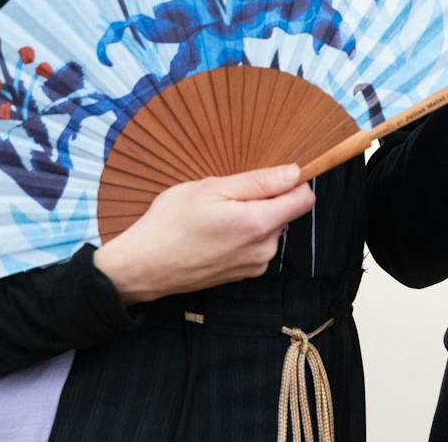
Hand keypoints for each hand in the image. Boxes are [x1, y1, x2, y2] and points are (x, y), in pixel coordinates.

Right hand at [93, 164, 315, 304]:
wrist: (143, 267)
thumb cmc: (170, 223)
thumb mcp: (211, 189)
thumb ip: (258, 181)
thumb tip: (295, 173)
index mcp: (259, 223)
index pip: (304, 199)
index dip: (293, 182)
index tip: (272, 175)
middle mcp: (264, 249)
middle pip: (286, 213)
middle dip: (266, 200)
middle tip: (227, 196)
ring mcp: (254, 265)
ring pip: (270, 229)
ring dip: (253, 218)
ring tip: (217, 216)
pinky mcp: (243, 275)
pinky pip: (256, 246)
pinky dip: (243, 236)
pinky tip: (215, 233)